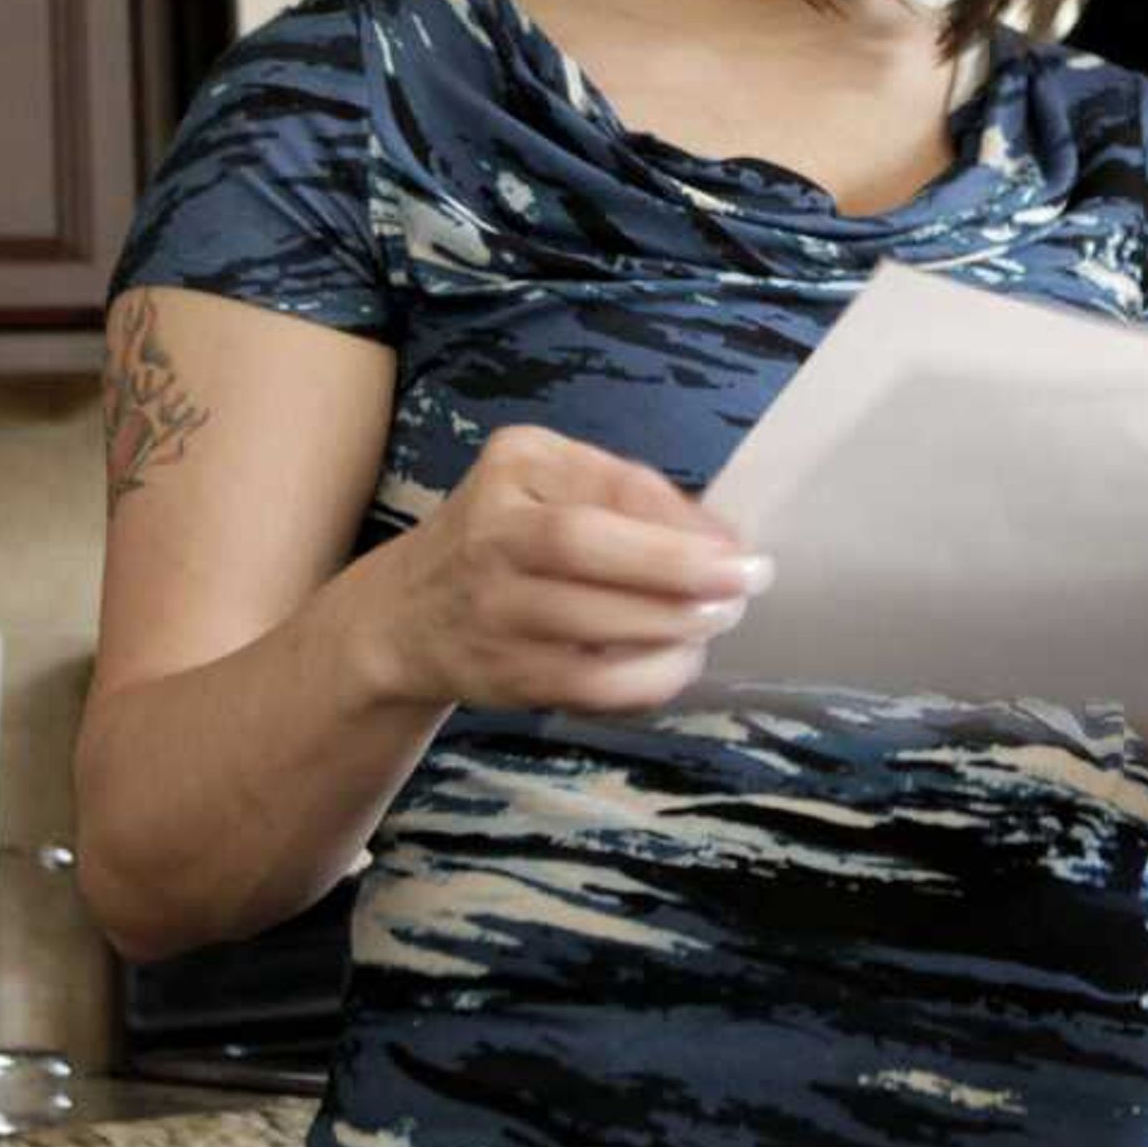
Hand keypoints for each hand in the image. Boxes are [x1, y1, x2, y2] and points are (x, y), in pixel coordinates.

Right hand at [356, 426, 767, 716]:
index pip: (612, 485)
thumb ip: (633, 503)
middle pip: (587, 544)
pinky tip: (676, 666)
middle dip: (678, 569)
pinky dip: (644, 680)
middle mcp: (492, 527)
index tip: (738, 550)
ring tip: (714, 625)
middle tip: (742, 588)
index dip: (683, 522)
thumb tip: (726, 541)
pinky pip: (586, 683)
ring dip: (671, 628)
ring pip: (590, 619)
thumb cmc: (510, 542)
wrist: (405, 617)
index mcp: (518, 463)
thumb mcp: (554, 489)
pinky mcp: (500, 671)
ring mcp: (490, 604)